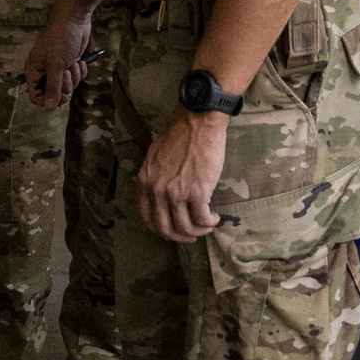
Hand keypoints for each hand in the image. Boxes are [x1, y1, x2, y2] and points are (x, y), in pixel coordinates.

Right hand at [25, 15, 91, 108]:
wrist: (75, 21)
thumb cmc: (61, 40)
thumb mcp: (55, 65)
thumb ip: (52, 87)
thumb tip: (48, 107)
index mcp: (34, 71)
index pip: (36, 96)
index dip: (47, 100)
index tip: (60, 95)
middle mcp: (44, 72)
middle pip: (53, 93)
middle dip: (64, 86)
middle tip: (67, 73)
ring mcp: (58, 68)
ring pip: (67, 86)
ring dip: (74, 78)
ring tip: (73, 64)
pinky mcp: (70, 64)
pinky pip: (76, 78)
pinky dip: (80, 72)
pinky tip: (80, 61)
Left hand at [137, 109, 225, 242]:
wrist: (198, 123)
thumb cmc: (180, 135)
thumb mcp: (155, 156)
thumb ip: (155, 178)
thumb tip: (162, 194)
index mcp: (145, 182)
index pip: (147, 218)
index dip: (161, 230)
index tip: (172, 230)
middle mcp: (157, 191)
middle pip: (165, 228)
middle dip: (179, 237)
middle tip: (191, 235)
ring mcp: (177, 194)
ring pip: (185, 227)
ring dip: (197, 231)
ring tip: (206, 226)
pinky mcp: (197, 193)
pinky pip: (201, 219)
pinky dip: (209, 223)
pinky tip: (214, 218)